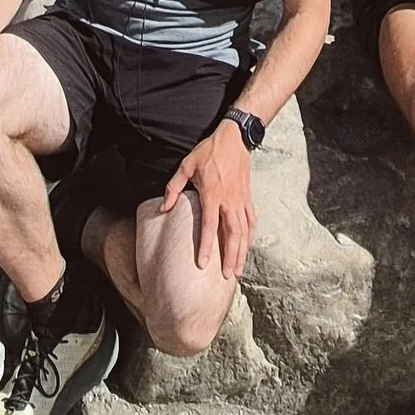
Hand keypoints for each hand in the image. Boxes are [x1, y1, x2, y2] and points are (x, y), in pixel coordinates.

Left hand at [161, 119, 255, 279]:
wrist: (234, 138)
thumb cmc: (208, 151)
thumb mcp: (186, 165)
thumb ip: (174, 187)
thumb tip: (164, 208)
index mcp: (212, 194)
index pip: (209, 226)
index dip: (206, 246)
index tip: (203, 264)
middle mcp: (229, 200)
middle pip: (232, 234)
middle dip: (230, 256)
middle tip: (227, 276)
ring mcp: (241, 199)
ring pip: (244, 231)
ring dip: (242, 251)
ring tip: (238, 270)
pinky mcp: (247, 196)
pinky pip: (251, 220)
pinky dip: (250, 235)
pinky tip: (247, 247)